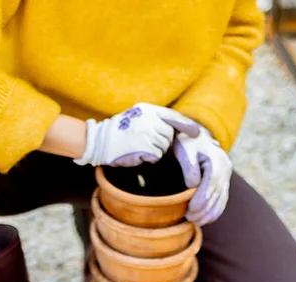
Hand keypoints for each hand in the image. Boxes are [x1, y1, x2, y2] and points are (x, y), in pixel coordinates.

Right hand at [75, 103, 199, 167]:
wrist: (99, 141)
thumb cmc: (119, 132)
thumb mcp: (137, 117)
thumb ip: (154, 120)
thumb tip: (174, 130)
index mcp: (148, 110)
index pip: (172, 116)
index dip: (186, 125)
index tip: (196, 133)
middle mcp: (149, 119)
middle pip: (169, 135)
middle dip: (163, 142)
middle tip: (146, 143)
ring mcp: (147, 132)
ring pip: (164, 146)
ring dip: (155, 151)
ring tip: (138, 147)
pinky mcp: (144, 146)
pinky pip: (155, 156)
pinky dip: (148, 158)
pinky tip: (136, 153)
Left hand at [172, 126, 232, 225]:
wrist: (196, 136)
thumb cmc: (187, 143)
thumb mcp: (185, 150)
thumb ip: (189, 167)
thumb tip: (193, 185)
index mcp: (216, 161)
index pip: (210, 186)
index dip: (200, 201)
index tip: (189, 212)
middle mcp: (225, 169)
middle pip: (217, 195)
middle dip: (204, 211)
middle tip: (190, 219)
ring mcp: (227, 175)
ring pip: (222, 200)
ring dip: (210, 214)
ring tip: (196, 221)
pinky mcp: (225, 181)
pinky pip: (223, 199)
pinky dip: (215, 211)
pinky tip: (205, 219)